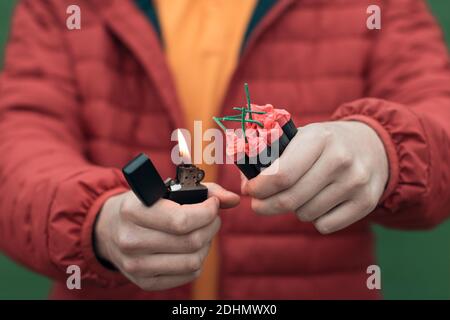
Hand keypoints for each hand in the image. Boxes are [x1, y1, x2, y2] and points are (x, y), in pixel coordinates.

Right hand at [94, 183, 239, 290]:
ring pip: (193, 261)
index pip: (181, 220)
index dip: (207, 212)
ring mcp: (136, 265)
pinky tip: (191, 247)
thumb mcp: (166, 188)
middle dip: (211, 226)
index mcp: (133, 211)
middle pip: (191, 242)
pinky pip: (188, 275)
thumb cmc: (145, 204)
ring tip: (203, 232)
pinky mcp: (145, 282)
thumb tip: (233, 199)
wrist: (110, 229)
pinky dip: (198, 260)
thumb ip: (204, 189)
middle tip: (212, 218)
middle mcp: (131, 240)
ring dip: (207, 244)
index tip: (213, 204)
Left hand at [242, 121, 388, 233]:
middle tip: (259, 204)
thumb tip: (245, 186)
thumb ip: (269, 156)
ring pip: (305, 214)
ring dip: (294, 210)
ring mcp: (356, 182)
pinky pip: (325, 226)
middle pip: (290, 200)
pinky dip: (315, 219)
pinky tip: (319, 202)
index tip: (250, 190)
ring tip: (299, 194)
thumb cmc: (324, 143)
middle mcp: (340, 160)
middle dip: (266, 205)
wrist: (372, 145)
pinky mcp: (367, 202)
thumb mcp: (300, 136)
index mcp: (319, 138)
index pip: (281, 175)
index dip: (259, 188)